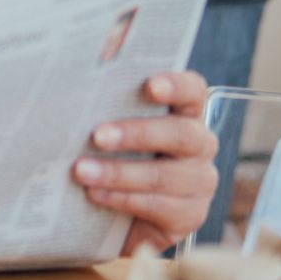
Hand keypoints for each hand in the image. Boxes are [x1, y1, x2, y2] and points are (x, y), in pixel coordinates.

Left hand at [72, 71, 217, 253]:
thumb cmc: (107, 148)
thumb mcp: (106, 119)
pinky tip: (95, 193)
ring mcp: (198, 181)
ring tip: (82, 171)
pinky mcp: (189, 215)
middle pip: (180, 134)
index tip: (151, 86)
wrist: (110, 212)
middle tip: (97, 136)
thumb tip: (94, 64)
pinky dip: (122, 198)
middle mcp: (198, 144)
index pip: (192, 90)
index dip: (176, 86)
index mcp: (183, 111)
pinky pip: (158, 205)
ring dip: (118, 173)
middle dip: (136, 134)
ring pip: (164, 175)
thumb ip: (104, 93)